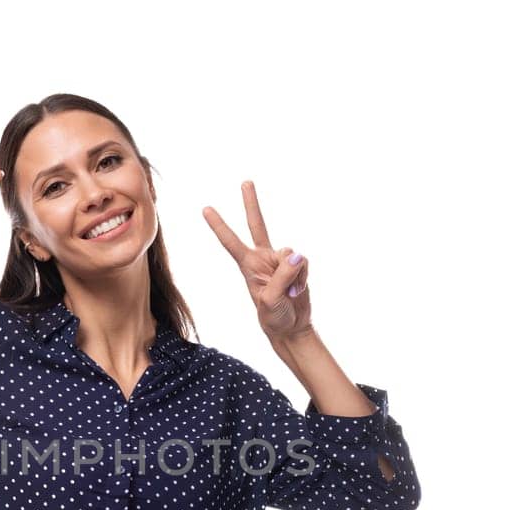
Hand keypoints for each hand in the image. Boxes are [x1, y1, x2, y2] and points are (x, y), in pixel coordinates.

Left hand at [202, 181, 312, 341]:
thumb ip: (282, 275)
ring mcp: (280, 260)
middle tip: (245, 182)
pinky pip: (304, 263)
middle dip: (251, 203)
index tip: (205, 209)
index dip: (219, 226)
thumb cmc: (273, 317)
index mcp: (249, 266)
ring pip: (291, 254)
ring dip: (294, 275)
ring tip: (289, 293)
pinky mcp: (296, 265)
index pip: (231, 242)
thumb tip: (296, 254)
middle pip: (257, 224)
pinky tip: (297, 290)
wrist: (291, 327)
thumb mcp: (271, 300)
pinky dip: (303, 278)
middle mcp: (263, 258)